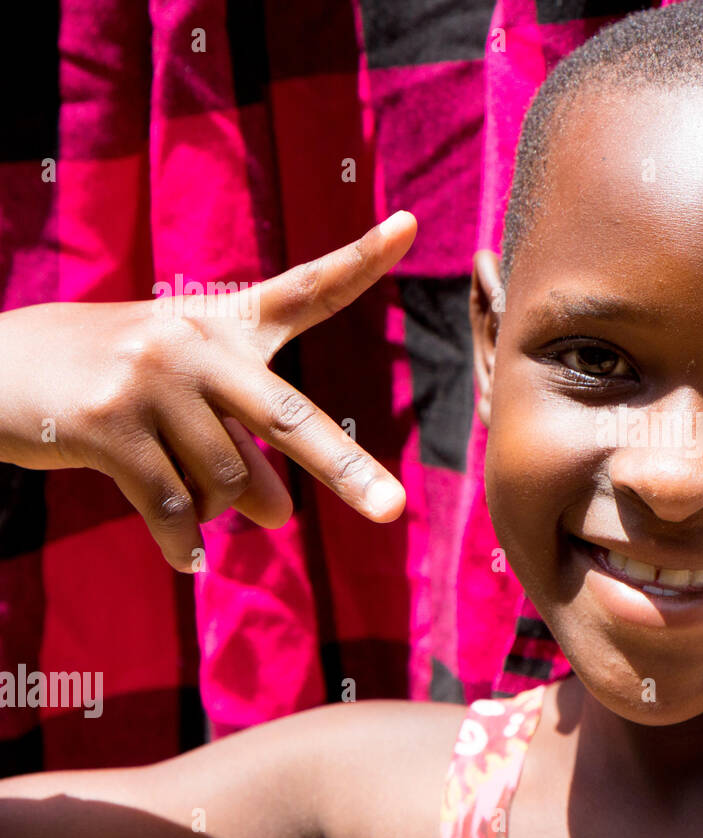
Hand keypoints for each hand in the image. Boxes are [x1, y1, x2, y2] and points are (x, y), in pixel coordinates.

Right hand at [0, 211, 417, 571]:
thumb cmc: (107, 383)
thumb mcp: (182, 394)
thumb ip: (244, 445)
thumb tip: (281, 516)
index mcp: (221, 323)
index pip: (303, 291)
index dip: (359, 261)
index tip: (411, 227)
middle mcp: (193, 343)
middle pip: (288, 418)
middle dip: (344, 470)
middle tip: (392, 511)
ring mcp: (150, 380)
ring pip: (225, 482)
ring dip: (218, 511)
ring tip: (191, 505)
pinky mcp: (106, 424)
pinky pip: (170, 507)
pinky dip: (180, 542)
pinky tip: (185, 560)